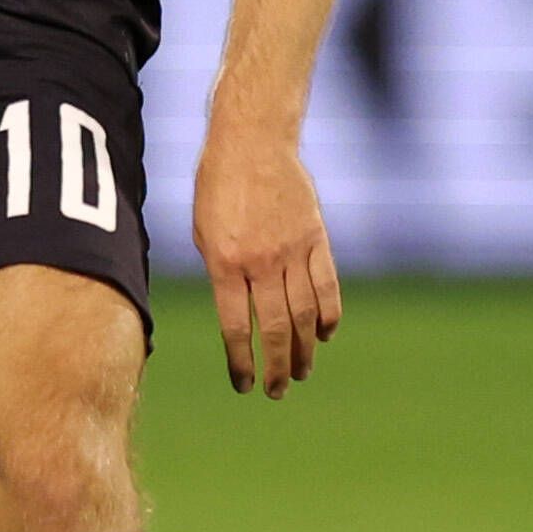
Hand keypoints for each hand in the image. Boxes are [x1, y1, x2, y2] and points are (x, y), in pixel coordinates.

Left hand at [192, 128, 341, 397]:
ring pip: (304, 313)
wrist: (252, 141)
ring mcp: (293, 249)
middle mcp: (261, 261)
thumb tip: (240, 317)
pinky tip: (325, 335)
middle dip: (277, 366)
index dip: (242, 362)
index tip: (245, 385)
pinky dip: (329, 314)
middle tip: (278, 391)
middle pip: (275, 328)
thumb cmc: (217, 187)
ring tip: (301, 372)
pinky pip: (327, 285)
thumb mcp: (203, 232)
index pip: (236, 328)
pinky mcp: (316, 237)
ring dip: (304, 349)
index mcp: (224, 263)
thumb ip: (221, 275)